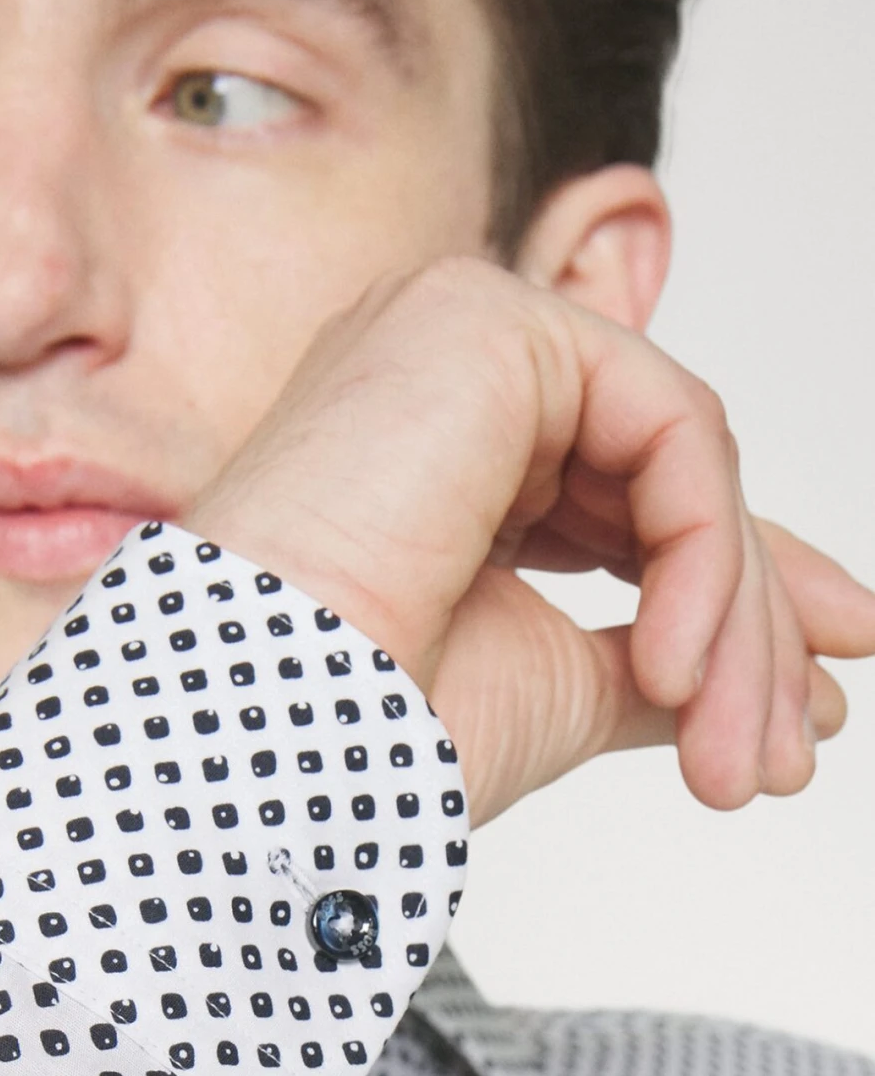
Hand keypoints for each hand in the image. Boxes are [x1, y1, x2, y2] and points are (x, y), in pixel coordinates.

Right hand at [187, 257, 874, 825]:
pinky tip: (679, 660)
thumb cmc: (359, 728)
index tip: (812, 698)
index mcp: (441, 460)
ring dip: (734, 613)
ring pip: (679, 456)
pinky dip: (704, 549)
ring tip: (738, 747)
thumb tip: (780, 692)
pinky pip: (667, 425)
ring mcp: (456, 339)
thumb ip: (660, 659)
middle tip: (784, 751)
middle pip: (665, 482)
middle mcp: (444, 387)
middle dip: (749, 621)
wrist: (264, 738)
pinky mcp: (481, 324)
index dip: (736, 594)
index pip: (628, 502)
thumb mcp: (557, 687)